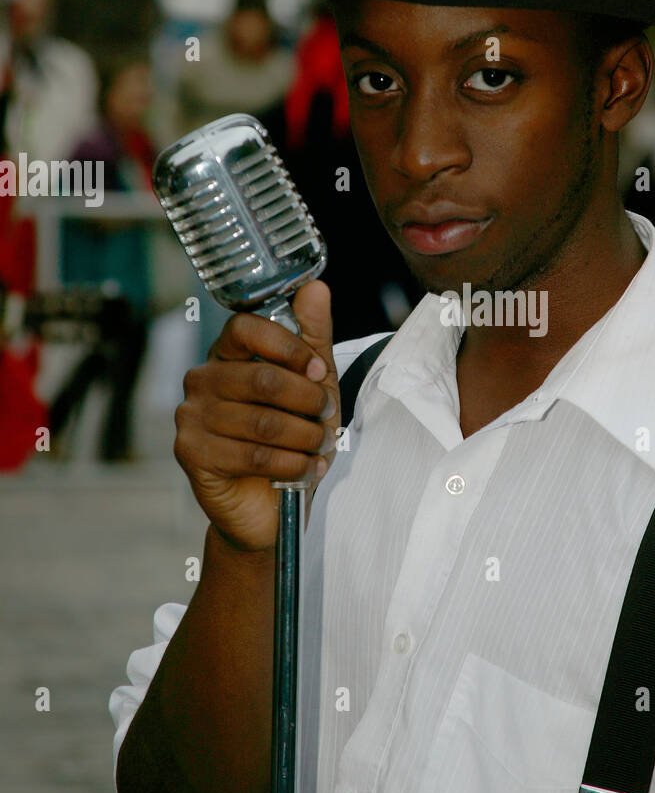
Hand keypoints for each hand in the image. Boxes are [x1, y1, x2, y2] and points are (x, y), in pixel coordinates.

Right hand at [173, 280, 339, 551]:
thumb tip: (315, 286)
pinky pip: (252, 455)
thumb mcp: (311, 384)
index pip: (248, 328)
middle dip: (307, 402)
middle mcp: (201, 380)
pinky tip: (304, 470)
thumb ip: (312, 336)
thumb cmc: (289, 440)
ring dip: (304, 438)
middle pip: (262, 377)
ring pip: (263, 421)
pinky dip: (291, 466)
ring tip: (319, 448)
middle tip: (326, 419)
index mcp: (226, 355)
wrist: (269, 506)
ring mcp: (191, 417)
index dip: (290, 347)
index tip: (317, 370)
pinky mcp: (191, 454)